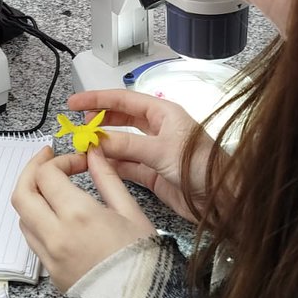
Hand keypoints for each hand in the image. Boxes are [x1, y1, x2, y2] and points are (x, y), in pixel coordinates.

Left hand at [12, 146, 155, 292]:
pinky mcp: (49, 272)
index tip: (80, 161)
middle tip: (49, 159)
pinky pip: (31, 238)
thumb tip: (94, 152)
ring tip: (52, 186)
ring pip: (22, 216)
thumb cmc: (143, 260)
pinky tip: (55, 213)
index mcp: (78, 215)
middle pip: (22, 192)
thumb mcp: (131, 212)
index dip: (61, 160)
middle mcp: (55, 234)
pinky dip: (36, 218)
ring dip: (32, 195)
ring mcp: (48, 255)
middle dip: (32, 170)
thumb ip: (108, 178)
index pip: (48, 174)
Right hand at [67, 88, 216, 221]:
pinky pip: (126, 166)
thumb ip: (128, 144)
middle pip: (120, 119)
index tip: (75, 101)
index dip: (97, 99)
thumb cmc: (203, 166)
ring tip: (81, 147)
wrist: (223, 198)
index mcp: (163, 113)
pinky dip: (111, 166)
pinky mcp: (153, 173)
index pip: (124, 100)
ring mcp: (155, 151)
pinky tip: (97, 166)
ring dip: (102, 145)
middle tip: (76, 127)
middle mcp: (158, 129)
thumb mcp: (162, 151)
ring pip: (121, 143)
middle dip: (98, 121)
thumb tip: (98, 139)